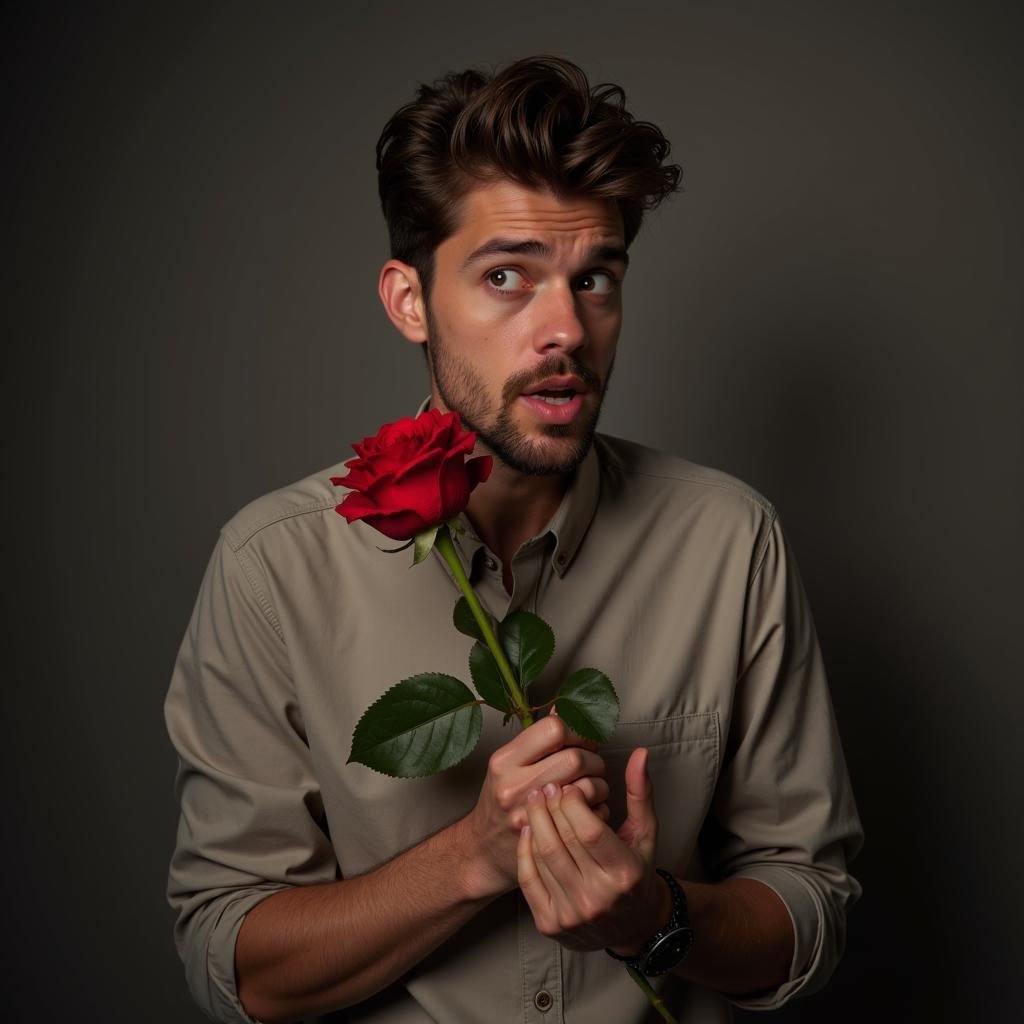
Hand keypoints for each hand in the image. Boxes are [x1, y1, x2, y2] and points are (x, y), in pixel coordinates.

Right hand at [462, 712, 609, 898]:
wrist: (482, 848)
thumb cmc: (500, 799)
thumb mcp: (509, 763)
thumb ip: (536, 738)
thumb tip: (563, 707)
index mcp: (504, 760)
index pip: (554, 729)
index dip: (577, 730)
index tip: (581, 739)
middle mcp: (513, 786)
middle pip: (575, 758)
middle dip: (594, 758)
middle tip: (592, 764)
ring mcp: (530, 815)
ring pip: (588, 786)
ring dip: (601, 784)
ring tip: (592, 787)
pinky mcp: (549, 839)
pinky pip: (591, 815)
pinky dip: (599, 809)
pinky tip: (588, 809)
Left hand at [516, 747, 669, 952]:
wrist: (630, 928)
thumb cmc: (637, 873)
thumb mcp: (646, 834)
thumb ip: (640, 793)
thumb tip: (640, 753)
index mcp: (624, 875)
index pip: (588, 831)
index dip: (574, 802)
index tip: (569, 785)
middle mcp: (597, 898)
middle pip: (562, 840)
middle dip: (551, 807)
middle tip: (546, 787)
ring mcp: (572, 914)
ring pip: (542, 856)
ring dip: (535, 822)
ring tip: (535, 801)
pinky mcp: (550, 924)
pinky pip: (528, 879)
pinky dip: (524, 850)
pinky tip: (528, 829)